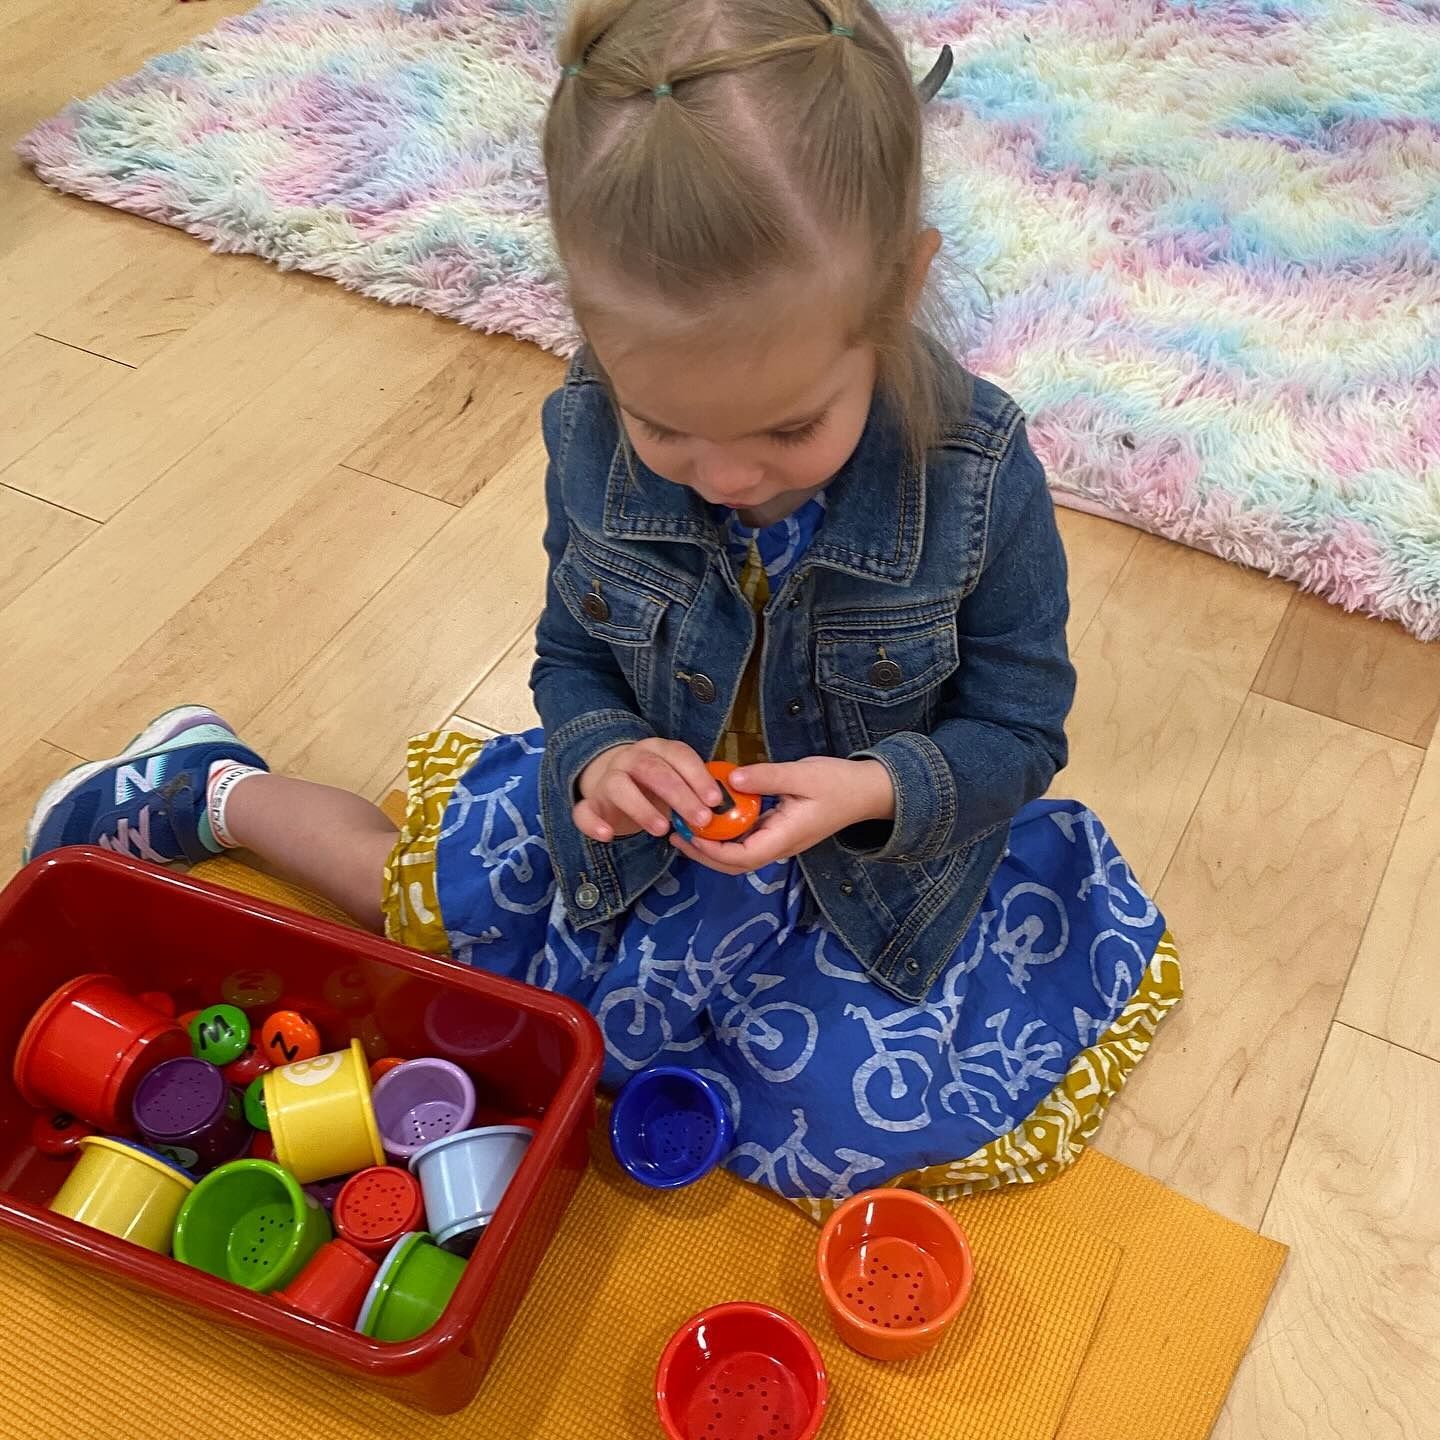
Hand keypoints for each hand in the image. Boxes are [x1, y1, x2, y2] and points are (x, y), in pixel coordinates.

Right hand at [575, 739, 724, 842]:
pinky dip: (593, 823)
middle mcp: (631, 759)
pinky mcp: (590, 803)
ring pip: (619, 786)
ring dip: (641, 807)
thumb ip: (696, 792)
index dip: (698, 776)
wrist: (610, 782)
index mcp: (657, 749)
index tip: (715, 800)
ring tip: (662, 830)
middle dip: (679, 795)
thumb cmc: (655, 785)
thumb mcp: (677, 782)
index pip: (679, 755)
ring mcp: (607, 780)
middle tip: (700, 820)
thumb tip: (725, 810)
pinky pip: (583, 811)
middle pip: (653, 770)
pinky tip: (608, 835)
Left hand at [670, 757, 894, 875]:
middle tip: (674, 835)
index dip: (712, 851)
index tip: (689, 834)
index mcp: (786, 837)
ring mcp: (780, 842)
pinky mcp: (779, 833)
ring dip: (711, 846)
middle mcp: (780, 846)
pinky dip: (725, 834)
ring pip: (739, 855)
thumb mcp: (802, 774)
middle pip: (735, 864)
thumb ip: (767, 778)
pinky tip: (710, 818)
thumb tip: (731, 779)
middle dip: (703, 854)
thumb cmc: (838, 783)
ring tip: (684, 828)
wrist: (867, 791)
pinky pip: (747, 840)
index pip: (742, 857)